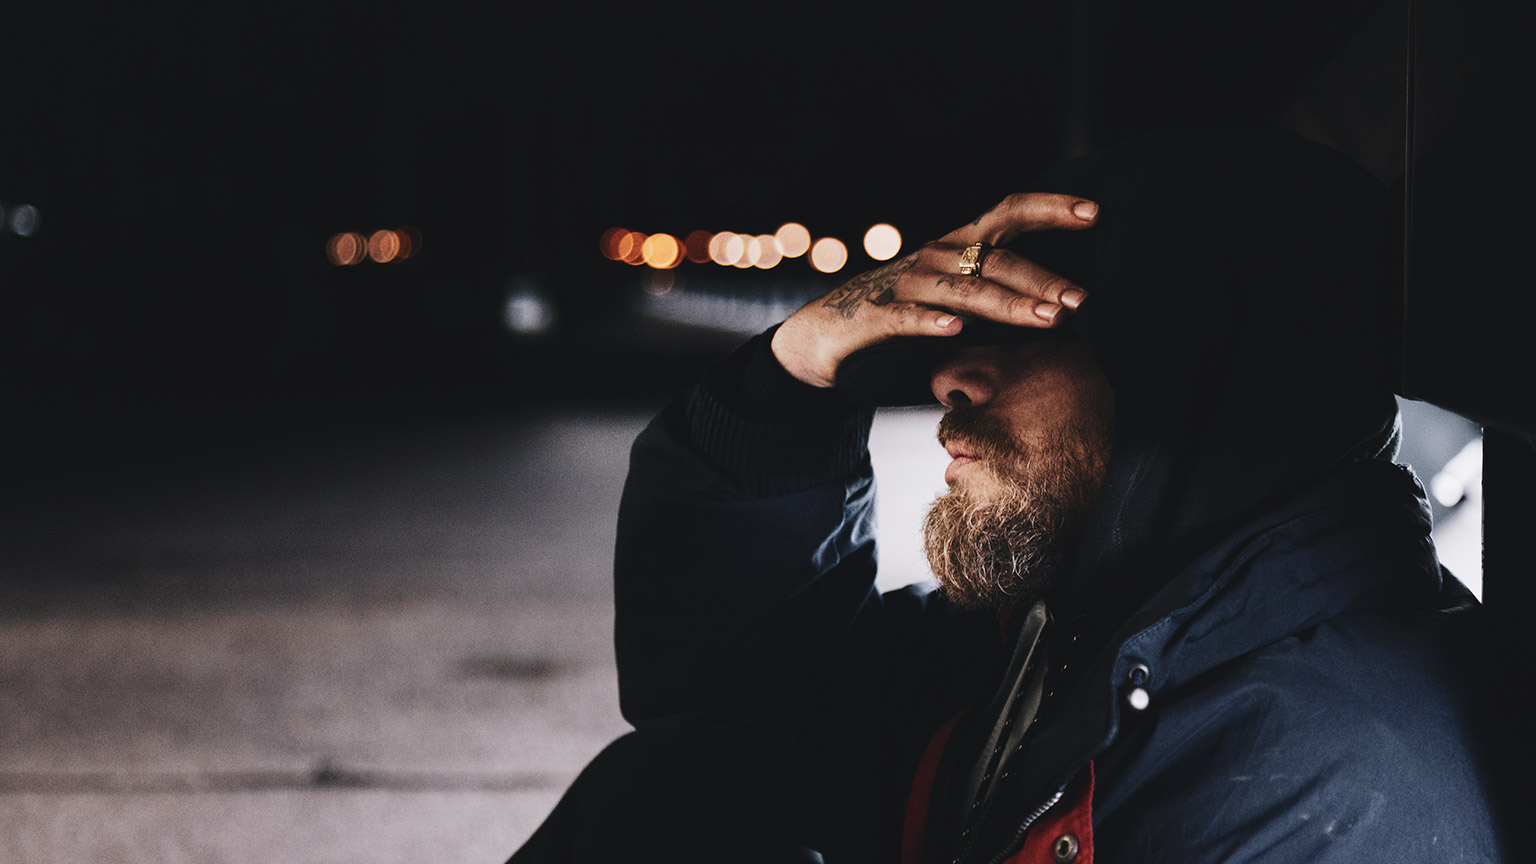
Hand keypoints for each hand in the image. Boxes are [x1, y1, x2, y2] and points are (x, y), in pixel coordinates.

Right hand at [771, 194, 1097, 387]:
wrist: (824, 336)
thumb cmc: (898, 315)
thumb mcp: (952, 298)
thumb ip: (996, 294)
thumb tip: (1062, 306)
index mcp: (956, 247)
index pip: (1008, 215)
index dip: (1050, 209)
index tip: (1094, 213)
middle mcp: (934, 258)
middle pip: (996, 259)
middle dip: (1042, 279)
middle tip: (1080, 300)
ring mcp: (905, 286)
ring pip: (964, 291)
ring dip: (1008, 304)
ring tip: (1047, 319)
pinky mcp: (875, 318)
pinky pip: (907, 318)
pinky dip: (932, 323)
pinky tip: (958, 331)